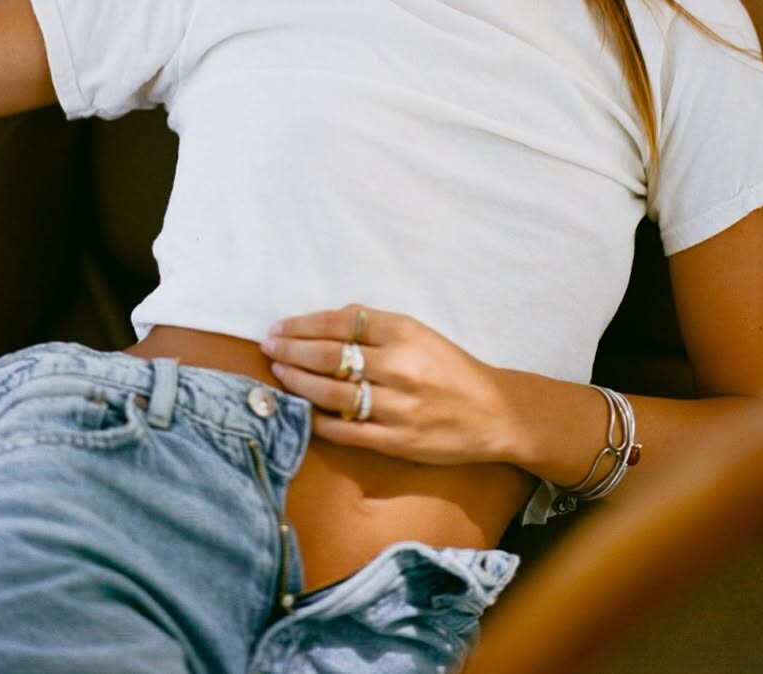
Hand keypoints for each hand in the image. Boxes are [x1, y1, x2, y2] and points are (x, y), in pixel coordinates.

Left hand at [261, 303, 509, 464]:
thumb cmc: (452, 368)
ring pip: (332, 392)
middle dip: (292, 349)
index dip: (304, 324)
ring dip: (298, 382)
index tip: (280, 326)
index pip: (342, 323)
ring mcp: (397, 407)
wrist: (493, 412)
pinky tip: (303, 410)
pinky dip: (320, 420)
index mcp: (405, 333)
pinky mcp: (396, 441)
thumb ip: (377, 327)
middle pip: (330, 355)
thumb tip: (329, 321)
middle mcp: (399, 367)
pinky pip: (347, 430)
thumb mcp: (420, 334)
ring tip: (278, 372)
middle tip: (269, 346)